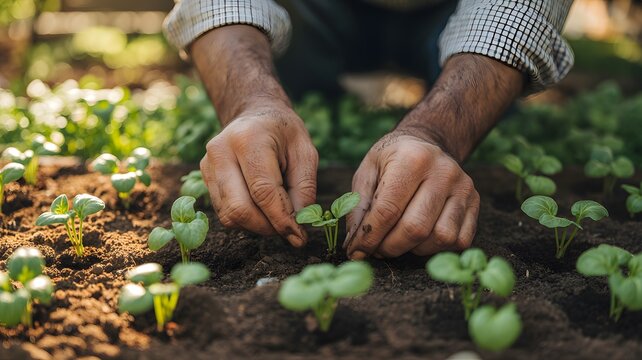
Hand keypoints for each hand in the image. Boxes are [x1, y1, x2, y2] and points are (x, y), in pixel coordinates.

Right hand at [200, 106, 318, 246]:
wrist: (256, 115)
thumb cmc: (284, 133)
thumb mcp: (306, 153)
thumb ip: (304, 190)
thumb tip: (298, 227)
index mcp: (248, 139)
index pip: (263, 192)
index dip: (282, 220)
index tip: (299, 237)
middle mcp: (220, 151)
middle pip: (240, 209)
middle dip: (267, 227)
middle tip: (289, 229)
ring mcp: (207, 165)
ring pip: (229, 216)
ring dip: (257, 225)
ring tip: (276, 214)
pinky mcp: (204, 177)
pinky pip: (224, 212)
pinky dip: (246, 219)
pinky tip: (261, 207)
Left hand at [344, 132, 479, 257]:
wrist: (426, 142)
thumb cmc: (392, 160)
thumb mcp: (367, 171)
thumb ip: (358, 206)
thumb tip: (355, 244)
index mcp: (412, 159)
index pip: (388, 210)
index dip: (369, 237)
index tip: (356, 251)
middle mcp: (443, 172)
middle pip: (415, 228)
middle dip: (390, 247)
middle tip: (376, 249)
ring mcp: (463, 187)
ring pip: (440, 238)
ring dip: (415, 249)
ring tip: (399, 240)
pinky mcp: (475, 202)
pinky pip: (460, 241)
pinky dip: (437, 248)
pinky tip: (421, 239)